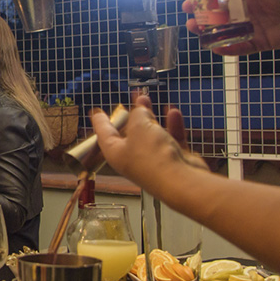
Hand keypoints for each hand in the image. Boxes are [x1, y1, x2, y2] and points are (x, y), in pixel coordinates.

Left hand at [90, 96, 207, 187]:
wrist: (182, 181)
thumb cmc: (153, 157)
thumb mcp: (139, 126)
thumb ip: (138, 114)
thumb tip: (141, 111)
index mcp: (116, 153)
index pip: (104, 135)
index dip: (100, 122)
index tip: (97, 113)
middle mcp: (134, 159)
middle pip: (129, 134)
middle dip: (131, 115)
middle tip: (133, 100)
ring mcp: (155, 161)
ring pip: (151, 135)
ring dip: (151, 117)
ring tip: (148, 100)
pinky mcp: (174, 161)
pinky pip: (171, 139)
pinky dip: (172, 126)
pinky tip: (173, 113)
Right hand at [182, 0, 279, 55]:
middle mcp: (248, 7)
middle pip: (218, 10)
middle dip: (200, 9)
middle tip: (186, 8)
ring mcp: (253, 25)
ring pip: (225, 29)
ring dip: (207, 29)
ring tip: (193, 26)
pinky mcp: (262, 41)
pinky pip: (242, 47)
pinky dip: (228, 49)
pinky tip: (214, 48)